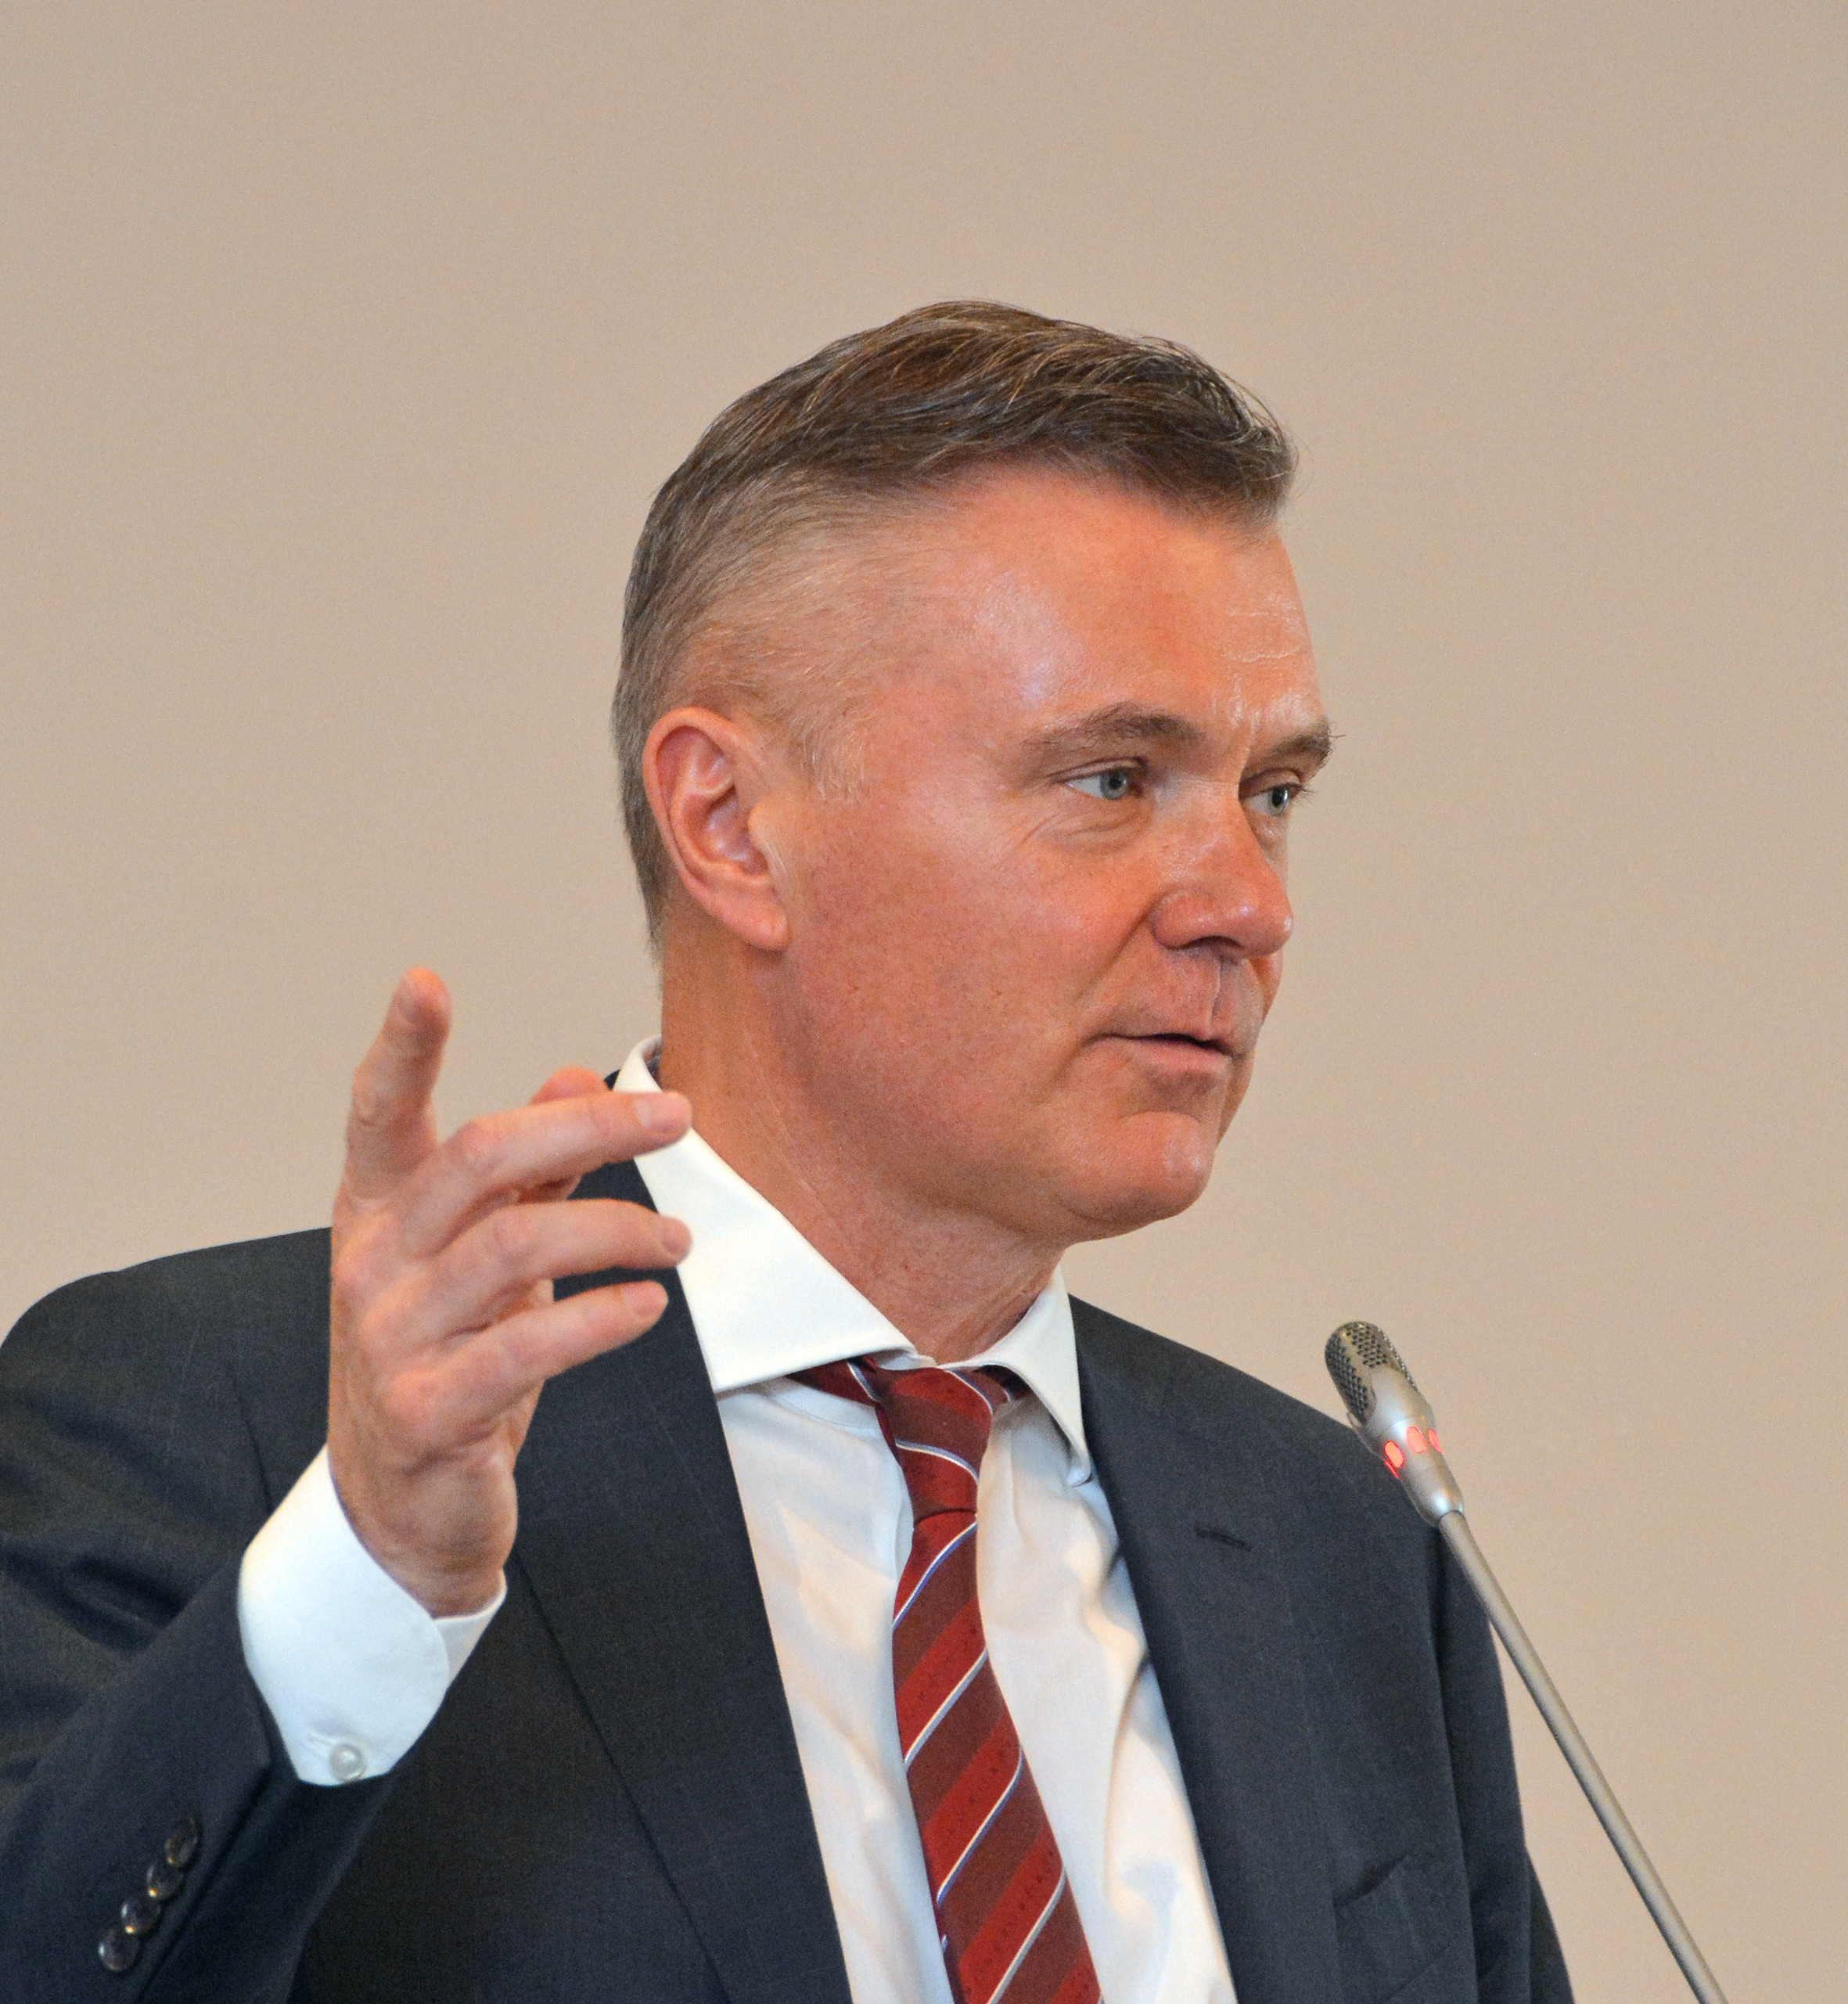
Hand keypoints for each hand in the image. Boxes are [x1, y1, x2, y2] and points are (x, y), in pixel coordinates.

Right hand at [325, 969, 690, 1614]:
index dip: (402, 1048)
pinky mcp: (429, 1411)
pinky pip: (527, 1346)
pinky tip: (647, 1306)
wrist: (401, 1506)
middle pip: (479, 1160)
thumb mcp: (484, 1253)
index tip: (425, 981)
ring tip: (681, 1241)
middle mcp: (372, 1263)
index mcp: (376, 1211)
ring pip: (515, 1248)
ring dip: (619, 1231)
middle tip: (676, 1119)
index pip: (378, 1113)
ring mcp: (391, 1339)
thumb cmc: (451, 1353)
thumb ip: (528, 1169)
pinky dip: (601, 1319)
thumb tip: (573, 1074)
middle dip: (590, 1127)